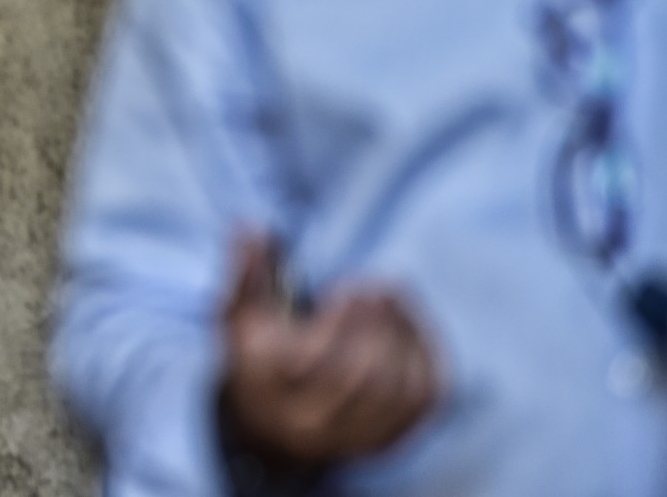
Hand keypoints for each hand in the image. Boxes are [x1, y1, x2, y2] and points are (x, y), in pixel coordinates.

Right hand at [219, 235, 438, 464]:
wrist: (274, 429)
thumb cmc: (257, 358)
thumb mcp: (239, 317)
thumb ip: (245, 273)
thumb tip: (252, 229)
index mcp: (271, 387)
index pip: (310, 364)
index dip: (341, 325)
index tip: (348, 291)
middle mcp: (312, 421)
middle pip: (361, 380)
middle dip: (378, 327)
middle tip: (380, 289)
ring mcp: (355, 435)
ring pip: (398, 392)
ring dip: (405, 336)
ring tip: (394, 299)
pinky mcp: (391, 437)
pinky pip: (425, 401)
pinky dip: (427, 356)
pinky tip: (412, 324)